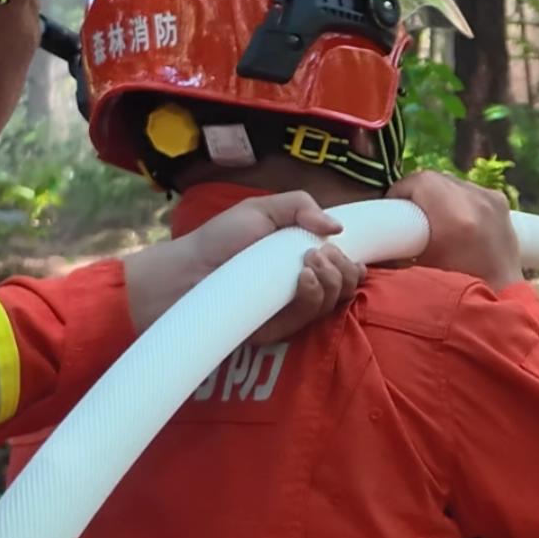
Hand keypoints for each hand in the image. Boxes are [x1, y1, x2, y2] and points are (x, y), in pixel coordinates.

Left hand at [116, 190, 364, 343]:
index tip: (349, 252)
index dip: (353, 265)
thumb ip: (300, 206)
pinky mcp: (276, 331)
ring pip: (330, 304)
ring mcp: (288, 312)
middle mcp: (299, 288)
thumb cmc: (219, 239)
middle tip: (322, 253)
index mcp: (300, 261)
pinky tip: (302, 278)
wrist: (185, 271)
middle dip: (344, 270)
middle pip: (344, 288)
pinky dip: (312, 296)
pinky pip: (306, 319)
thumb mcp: (260, 210)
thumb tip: (338, 228)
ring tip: (309, 261)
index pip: (341, 270)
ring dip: (331, 280)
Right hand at [394, 169, 520, 289]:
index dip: (399, 190)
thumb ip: (395, 247)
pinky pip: (469, 190)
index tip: (390, 208)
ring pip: (452, 182)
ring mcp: (492, 199)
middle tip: (406, 215)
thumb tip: (374, 237)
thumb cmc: (457, 289)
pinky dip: (456, 199)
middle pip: (435, 178)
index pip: (419, 181)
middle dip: (416, 192)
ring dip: (437, 194)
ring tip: (429, 218)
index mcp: (455, 216)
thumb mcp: (418, 268)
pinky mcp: (501, 202)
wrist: (501, 298)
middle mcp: (476, 200)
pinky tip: (453, 220)